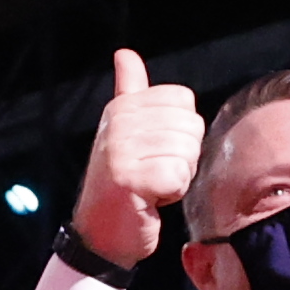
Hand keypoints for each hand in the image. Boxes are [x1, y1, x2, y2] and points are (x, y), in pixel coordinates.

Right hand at [75, 48, 201, 269]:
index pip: (183, 100)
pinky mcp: (129, 180)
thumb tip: (125, 54)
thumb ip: (130, 91)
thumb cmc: (120, 185)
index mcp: (120, 108)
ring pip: (187, 153)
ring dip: (177, 177)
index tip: (155, 150)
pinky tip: (150, 200)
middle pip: (190, 127)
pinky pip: (178, 177)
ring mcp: (120, 151)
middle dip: (182, 156)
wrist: (100, 236)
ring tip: (150, 186)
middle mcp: (118, 124)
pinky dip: (171, 194)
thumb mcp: (123, 132)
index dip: (181, 131)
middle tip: (153, 173)